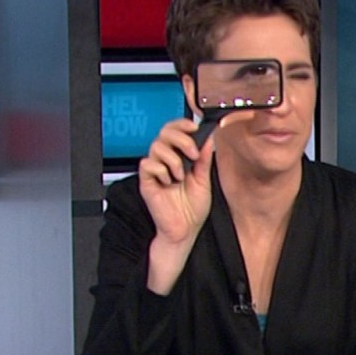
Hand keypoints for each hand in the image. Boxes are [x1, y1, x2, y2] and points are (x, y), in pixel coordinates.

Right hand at [138, 118, 213, 294]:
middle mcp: (166, 161)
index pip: (175, 131)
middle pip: (164, 132)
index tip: (195, 129)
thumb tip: (208, 139)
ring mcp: (156, 170)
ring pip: (156, 147)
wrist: (185, 229)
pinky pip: (148, 164)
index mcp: (180, 157)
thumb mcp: (204, 180)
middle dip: (181, 139)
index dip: (182, 125)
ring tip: (180, 176)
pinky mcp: (147, 181)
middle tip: (192, 155)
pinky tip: (168, 183)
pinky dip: (161, 171)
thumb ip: (204, 160)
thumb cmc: (193, 208)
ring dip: (173, 160)